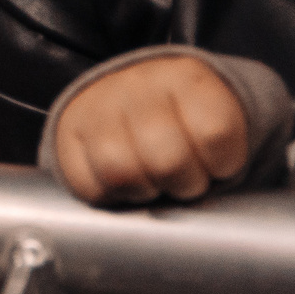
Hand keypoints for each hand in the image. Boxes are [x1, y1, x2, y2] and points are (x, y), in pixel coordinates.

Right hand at [54, 55, 250, 205]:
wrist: (137, 96)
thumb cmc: (189, 125)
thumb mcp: (220, 123)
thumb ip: (227, 157)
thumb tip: (217, 215)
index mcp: (188, 79)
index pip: (214, 133)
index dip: (223, 165)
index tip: (219, 164)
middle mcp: (137, 84)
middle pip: (167, 160)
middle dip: (184, 184)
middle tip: (184, 179)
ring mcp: (97, 104)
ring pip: (120, 171)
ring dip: (142, 191)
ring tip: (152, 181)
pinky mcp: (67, 128)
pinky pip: (85, 182)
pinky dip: (107, 195)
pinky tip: (122, 182)